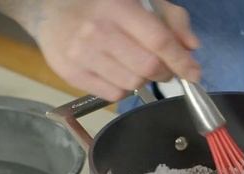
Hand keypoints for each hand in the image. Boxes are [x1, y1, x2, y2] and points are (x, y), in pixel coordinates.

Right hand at [0, 0, 200, 100]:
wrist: (48, 9)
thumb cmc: (102, 4)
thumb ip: (171, 19)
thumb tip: (191, 47)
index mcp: (118, 6)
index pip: (159, 41)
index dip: (181, 61)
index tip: (194, 73)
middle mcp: (98, 30)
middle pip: (148, 67)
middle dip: (165, 72)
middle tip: (165, 68)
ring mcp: (82, 53)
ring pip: (132, 84)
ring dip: (143, 80)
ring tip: (136, 66)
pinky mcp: (70, 73)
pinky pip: (113, 94)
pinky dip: (123, 88)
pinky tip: (117, 72)